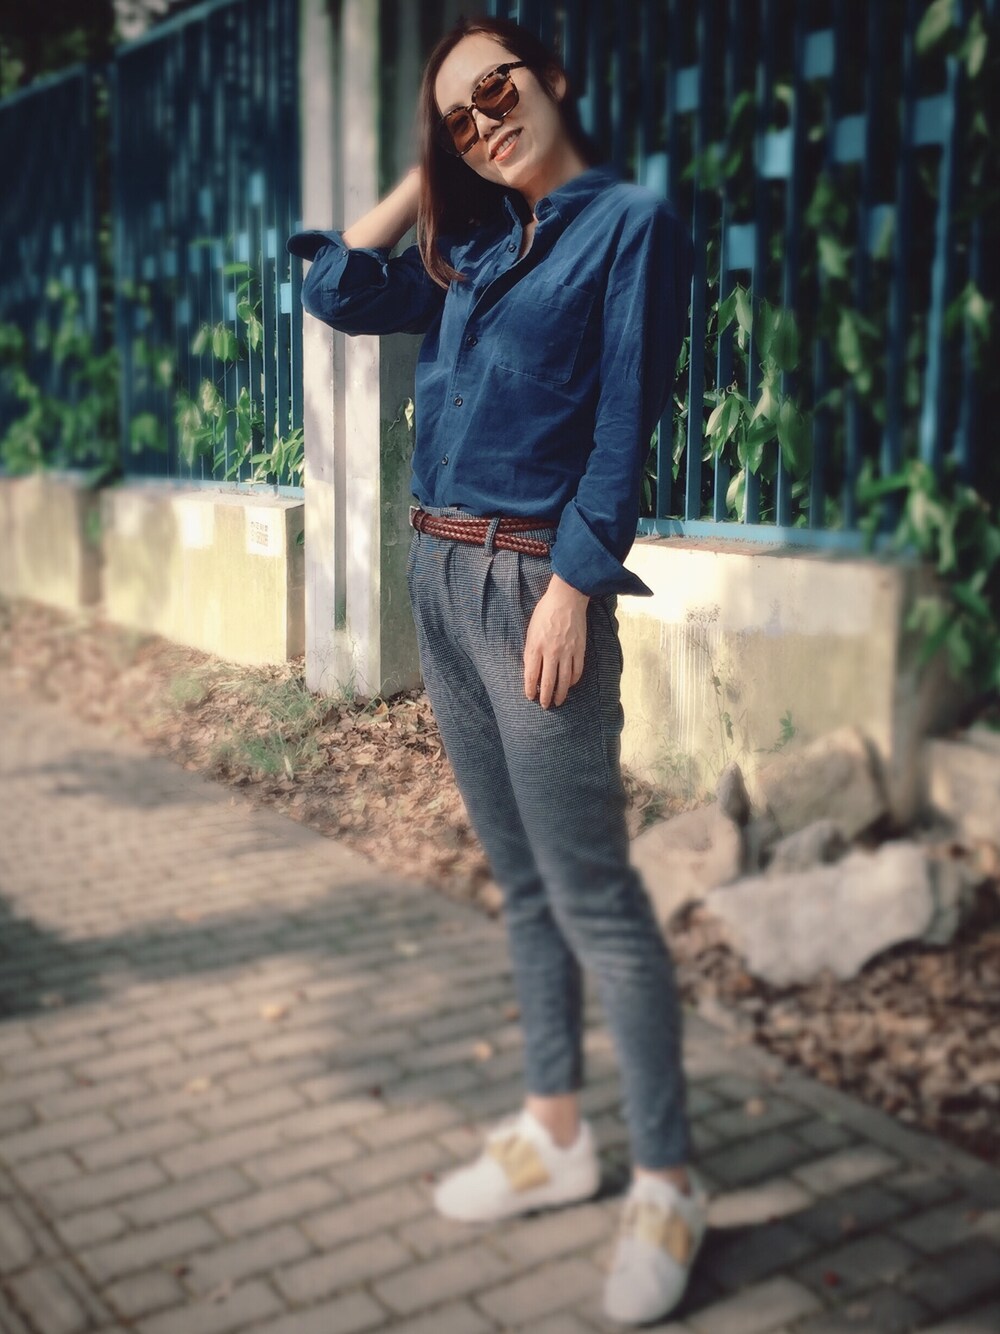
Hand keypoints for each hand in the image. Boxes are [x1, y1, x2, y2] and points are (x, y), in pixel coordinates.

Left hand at [523, 573, 589, 708]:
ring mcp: (567, 652)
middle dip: (545, 697)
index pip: (531, 675)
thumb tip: (532, 669)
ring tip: (558, 702)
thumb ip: (531, 650)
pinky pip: (577, 671)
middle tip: (545, 706)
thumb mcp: (531, 630)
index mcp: (535, 647)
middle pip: (547, 682)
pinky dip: (573, 681)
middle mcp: (551, 652)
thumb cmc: (545, 612)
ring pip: (564, 680)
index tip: (530, 697)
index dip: (530, 689)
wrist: (567, 599)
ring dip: (560, 694)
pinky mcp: (579, 649)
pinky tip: (569, 684)